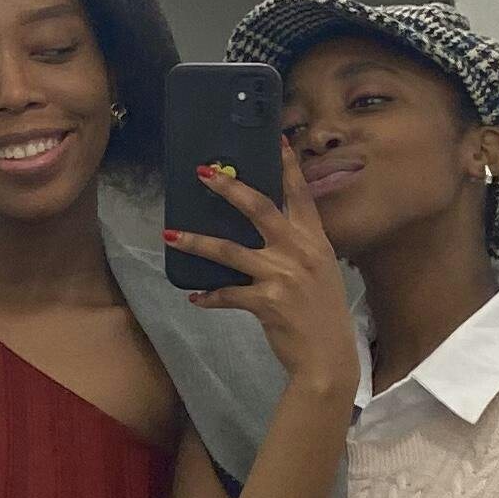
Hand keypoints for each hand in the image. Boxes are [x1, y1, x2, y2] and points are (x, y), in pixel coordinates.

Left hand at [164, 164, 359, 408]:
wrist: (327, 357)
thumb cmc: (323, 313)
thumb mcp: (320, 272)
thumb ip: (298, 249)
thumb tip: (270, 233)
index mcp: (315, 241)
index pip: (299, 195)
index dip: (287, 166)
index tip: (276, 139)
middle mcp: (299, 252)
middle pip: (258, 208)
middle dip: (228, 188)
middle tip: (203, 173)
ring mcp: (282, 275)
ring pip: (229, 250)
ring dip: (196, 241)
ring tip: (171, 234)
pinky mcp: (266, 301)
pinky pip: (227, 293)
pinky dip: (209, 296)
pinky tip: (195, 297)